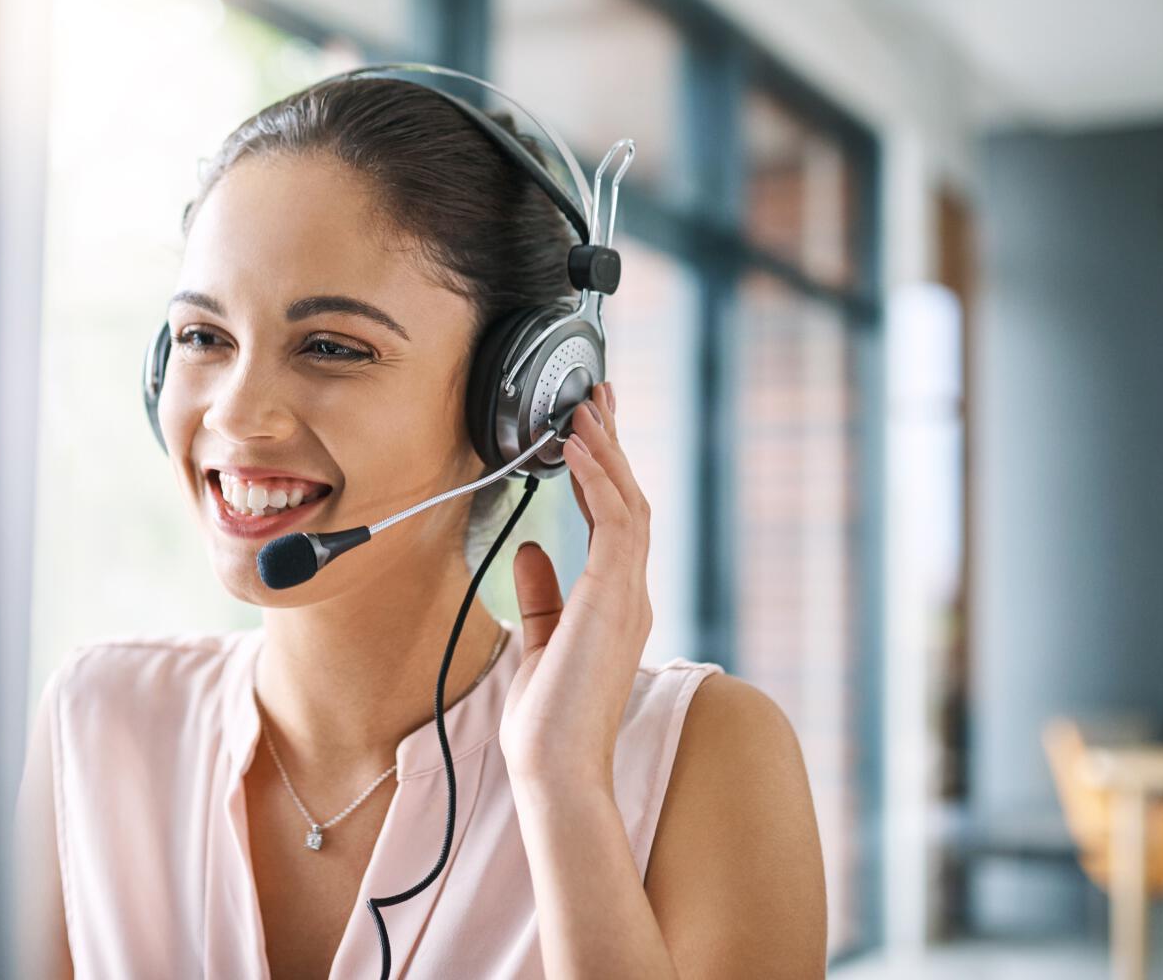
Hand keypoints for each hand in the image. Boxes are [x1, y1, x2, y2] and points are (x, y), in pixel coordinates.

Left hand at [499, 381, 652, 793]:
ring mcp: (628, 595)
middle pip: (628, 500)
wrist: (555, 766)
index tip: (590, 431)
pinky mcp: (615, 598)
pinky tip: (578, 447)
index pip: (615, 522)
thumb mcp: (538, 643)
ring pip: (628, 503)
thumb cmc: (548, 721)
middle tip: (596, 396)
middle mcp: (630, 594)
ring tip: (584, 407)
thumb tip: (532, 550)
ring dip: (606, 450)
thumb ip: (540, 595)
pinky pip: (615, 523)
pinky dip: (598, 479)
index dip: (605, 471)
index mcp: (615, 604)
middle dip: (612, 445)